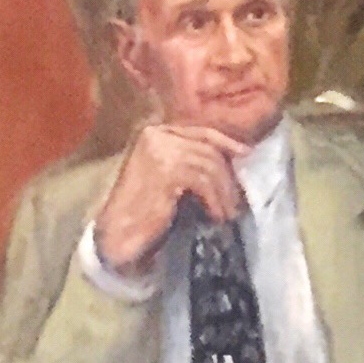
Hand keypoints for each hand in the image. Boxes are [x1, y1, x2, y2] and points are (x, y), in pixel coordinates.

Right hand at [92, 121, 251, 272]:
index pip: (201, 131)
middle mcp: (155, 135)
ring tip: (229, 212)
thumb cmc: (145, 205)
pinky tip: (217, 215)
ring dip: (224, 192)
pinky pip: (203, 182)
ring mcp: (159, 151)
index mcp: (154, 132)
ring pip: (209, 166)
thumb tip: (235, 152)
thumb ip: (190, 157)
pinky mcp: (164, 171)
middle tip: (237, 199)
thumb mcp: (167, 172)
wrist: (118, 231)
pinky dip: (215, 200)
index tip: (245, 154)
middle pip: (208, 149)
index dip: (226, 142)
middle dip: (227, 175)